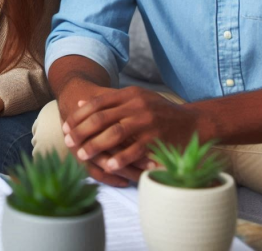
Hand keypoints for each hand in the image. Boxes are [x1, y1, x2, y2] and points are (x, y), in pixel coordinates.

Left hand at [63, 86, 205, 178]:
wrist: (194, 122)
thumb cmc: (161, 112)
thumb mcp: (137, 98)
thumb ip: (110, 100)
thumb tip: (81, 103)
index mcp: (130, 94)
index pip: (97, 103)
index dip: (79, 115)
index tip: (66, 126)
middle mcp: (137, 105)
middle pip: (101, 118)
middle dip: (81, 131)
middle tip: (68, 142)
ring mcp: (146, 122)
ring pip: (114, 133)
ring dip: (95, 145)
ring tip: (82, 155)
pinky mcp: (155, 139)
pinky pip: (133, 150)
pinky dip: (119, 159)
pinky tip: (107, 166)